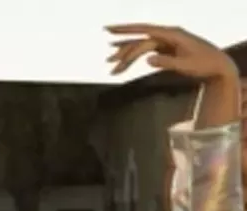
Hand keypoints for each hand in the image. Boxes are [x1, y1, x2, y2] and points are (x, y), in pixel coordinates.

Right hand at [107, 25, 238, 80]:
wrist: (217, 66)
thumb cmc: (204, 65)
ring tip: (110, 64)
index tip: (109, 30)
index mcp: (172, 34)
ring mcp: (166, 42)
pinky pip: (146, 51)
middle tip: (107, 60)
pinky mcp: (166, 49)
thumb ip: (166, 62)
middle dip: (122, 49)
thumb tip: (147, 59)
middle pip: (140, 41)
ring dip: (126, 55)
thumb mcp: (186, 65)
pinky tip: (124, 61)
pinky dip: (134, 56)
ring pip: (141, 46)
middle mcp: (167, 35)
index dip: (125, 30)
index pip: (144, 30)